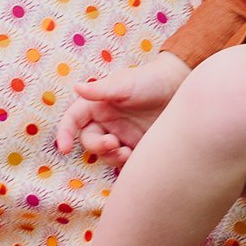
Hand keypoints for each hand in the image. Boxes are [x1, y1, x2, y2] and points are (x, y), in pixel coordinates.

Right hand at [56, 54, 189, 161]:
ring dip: (112, 157)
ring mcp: (122, 136)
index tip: (65, 148)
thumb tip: (77, 87)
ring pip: (106, 155)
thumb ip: (101, 90)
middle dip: (97, 147)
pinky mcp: (137, 147)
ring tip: (127, 153)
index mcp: (98, 106)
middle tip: (113, 145)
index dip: (65, 133)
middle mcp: (107, 122)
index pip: (74, 120)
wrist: (180, 88)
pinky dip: (127, 165)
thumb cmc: (150, 80)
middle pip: (90, 141)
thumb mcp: (125, 84)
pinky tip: (136, 159)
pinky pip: (125, 162)